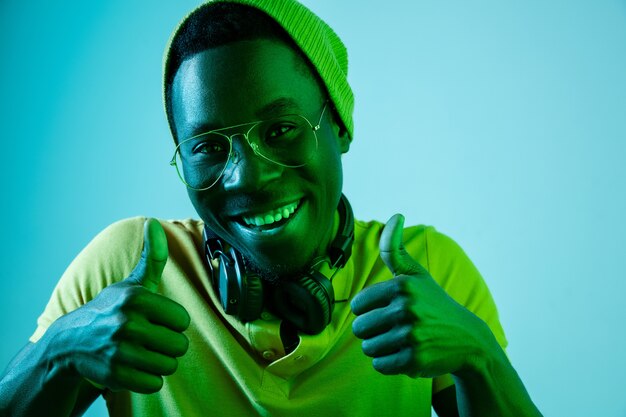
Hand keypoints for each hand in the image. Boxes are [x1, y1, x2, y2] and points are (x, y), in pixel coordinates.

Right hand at [50, 219, 190, 393]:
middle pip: (179, 345)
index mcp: (135, 298)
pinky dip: (148, 378)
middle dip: (168, 344)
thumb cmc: (112, 309)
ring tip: (142, 352)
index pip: (182, 320)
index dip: (172, 322)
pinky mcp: (115, 376)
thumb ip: (152, 256)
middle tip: (150, 338)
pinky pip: (154, 383)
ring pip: (168, 366)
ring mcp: (119, 351)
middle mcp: (126, 324)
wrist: (71, 341)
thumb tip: (154, 222)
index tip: (157, 320)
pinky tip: (134, 366)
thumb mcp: (132, 282)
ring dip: (159, 362)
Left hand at [351, 214, 493, 377]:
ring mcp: (410, 335)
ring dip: (381, 348)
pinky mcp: (414, 359)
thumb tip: (395, 216)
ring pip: (368, 348)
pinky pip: (380, 365)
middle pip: (360, 329)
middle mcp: (406, 308)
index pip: (358, 305)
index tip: (388, 311)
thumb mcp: (417, 275)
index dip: (370, 311)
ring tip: (401, 342)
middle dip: (373, 332)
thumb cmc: (434, 305)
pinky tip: (406, 355)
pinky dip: (389, 363)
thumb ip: (396, 250)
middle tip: (395, 329)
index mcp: (402, 286)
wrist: (468, 340)